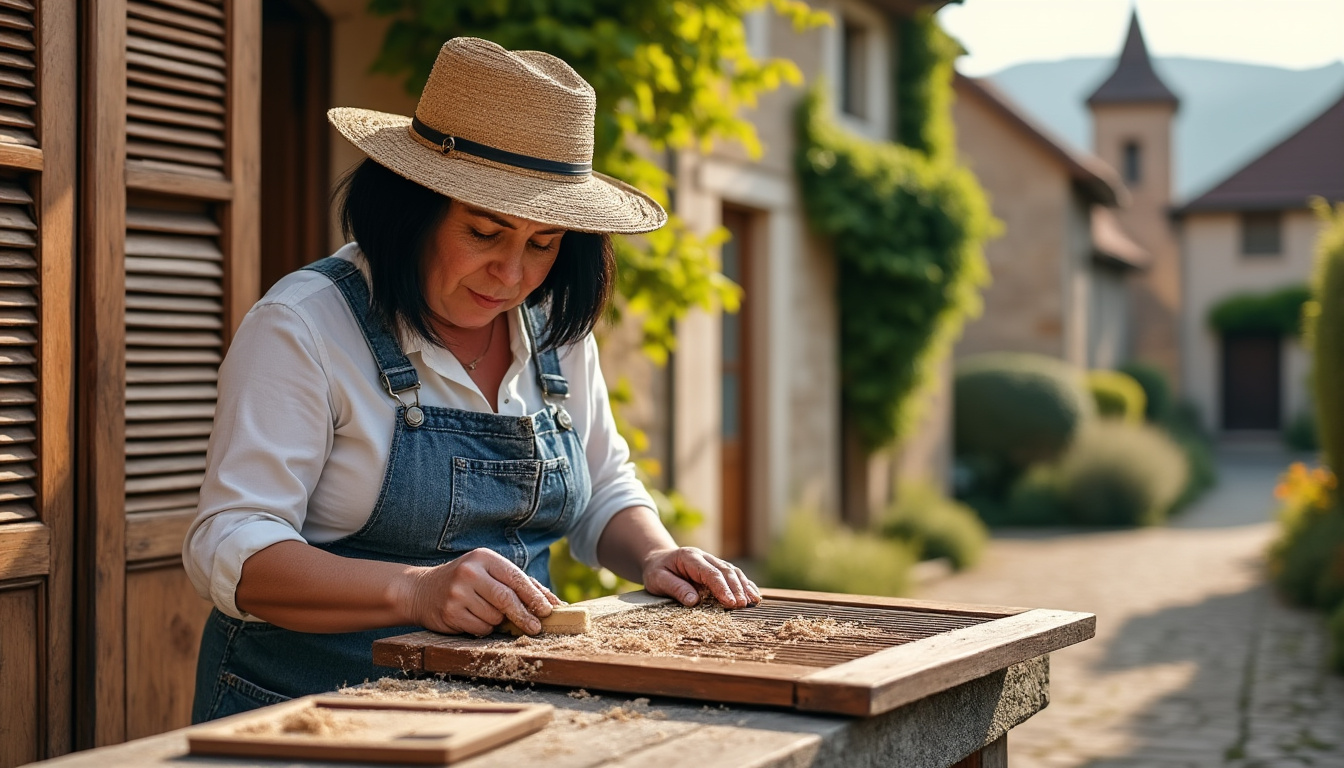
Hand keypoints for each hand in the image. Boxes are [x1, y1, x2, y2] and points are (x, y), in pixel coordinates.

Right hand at [403, 548, 561, 635]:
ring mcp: (458, 593)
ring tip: (488, 613)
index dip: (534, 596)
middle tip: (536, 627)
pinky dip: (484, 628)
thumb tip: (551, 601)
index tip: (548, 610)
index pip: (516, 578)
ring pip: (494, 617)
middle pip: (506, 599)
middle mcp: (470, 572)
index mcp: (484, 558)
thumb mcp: (488, 572)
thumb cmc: (466, 581)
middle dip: (524, 615)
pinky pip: (480, 628)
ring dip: (499, 622)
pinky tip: (475, 619)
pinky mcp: (450, 612)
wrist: (421, 590)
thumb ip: (517, 583)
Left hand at [640, 547, 761, 608]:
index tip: (730, 602)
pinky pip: (734, 575)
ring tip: (753, 601)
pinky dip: (745, 584)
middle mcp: (704, 557)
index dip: (722, 588)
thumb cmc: (657, 571)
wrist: (658, 559)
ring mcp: (712, 561)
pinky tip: (754, 594)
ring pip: (733, 572)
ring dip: (744, 586)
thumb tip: (694, 601)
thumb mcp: (658, 580)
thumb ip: (675, 588)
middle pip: (726, 571)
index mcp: (690, 558)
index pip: (711, 573)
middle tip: (743, 605)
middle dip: (736, 588)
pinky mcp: (717, 569)